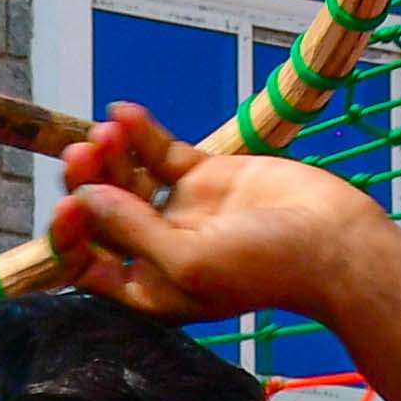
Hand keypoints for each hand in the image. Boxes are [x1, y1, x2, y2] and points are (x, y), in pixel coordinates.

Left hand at [39, 110, 400, 332]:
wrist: (332, 241)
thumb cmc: (266, 269)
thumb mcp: (188, 261)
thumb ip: (132, 232)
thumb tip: (85, 198)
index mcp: (148, 288)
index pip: (88, 264)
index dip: (69, 235)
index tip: (70, 203)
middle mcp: (157, 251)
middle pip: (101, 215)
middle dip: (85, 183)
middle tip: (83, 152)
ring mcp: (179, 210)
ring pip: (125, 178)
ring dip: (110, 154)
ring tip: (106, 130)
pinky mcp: (205, 176)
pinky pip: (159, 152)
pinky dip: (140, 132)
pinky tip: (123, 111)